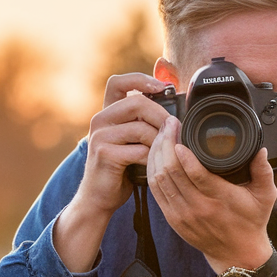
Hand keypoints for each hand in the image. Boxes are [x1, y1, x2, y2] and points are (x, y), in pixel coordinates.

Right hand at [54, 74, 170, 271]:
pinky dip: (152, 158)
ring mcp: (100, 136)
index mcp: (107, 112)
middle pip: (138, 103)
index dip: (141, 79)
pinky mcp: (104, 153)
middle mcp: (100, 120)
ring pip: (142, 128)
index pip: (119, 82)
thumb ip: (145, 124)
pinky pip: (139, 150)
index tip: (162, 86)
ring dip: (160, 142)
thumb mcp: (134, 141)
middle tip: (176, 129)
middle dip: (162, 116)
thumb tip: (176, 112)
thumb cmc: (122, 169)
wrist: (100, 197)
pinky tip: (154, 166)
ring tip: (165, 153)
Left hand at [146, 116, 276, 275]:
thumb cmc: (251, 222)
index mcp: (220, 199)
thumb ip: (263, 170)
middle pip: (171, 171)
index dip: (183, 152)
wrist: (237, 253)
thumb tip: (260, 148)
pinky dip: (152, 170)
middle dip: (166, 143)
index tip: (179, 131)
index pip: (195, 173)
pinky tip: (156, 156)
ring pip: (158, 179)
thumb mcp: (266, 196)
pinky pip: (155, 191)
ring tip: (161, 135)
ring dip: (157, 154)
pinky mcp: (173, 219)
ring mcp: (182, 214)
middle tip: (169, 124)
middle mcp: (198, 207)